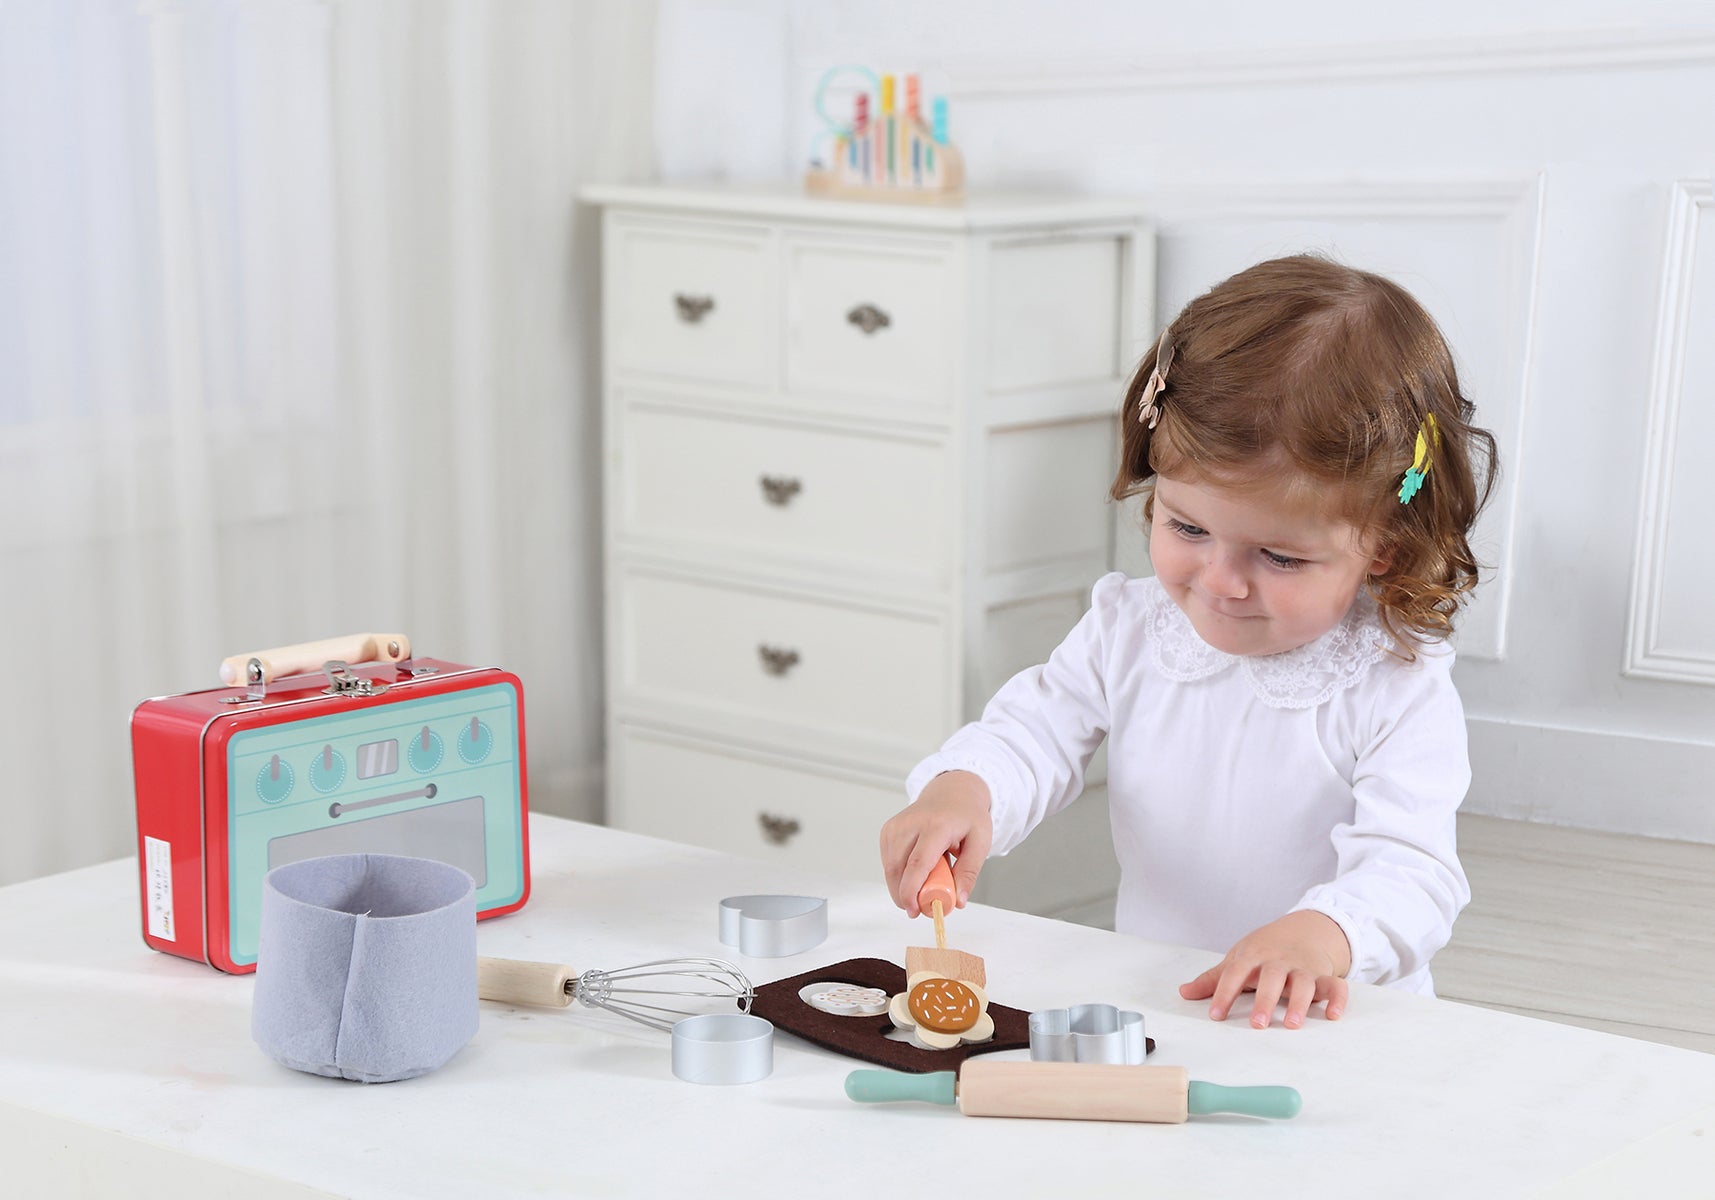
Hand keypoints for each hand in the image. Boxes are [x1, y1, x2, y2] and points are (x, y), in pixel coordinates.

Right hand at [879, 771, 991, 915]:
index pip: (918, 863)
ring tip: (927, 879)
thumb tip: (958, 901)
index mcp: (936, 826)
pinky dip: (899, 874)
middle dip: (905, 896)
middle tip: (922, 907)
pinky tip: (916, 869)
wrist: (953, 792)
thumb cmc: (967, 817)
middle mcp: (911, 823)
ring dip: (903, 886)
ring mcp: (896, 826)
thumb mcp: (980, 843)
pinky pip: (888, 862)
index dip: (912, 891)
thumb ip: (969, 873)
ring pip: (890, 868)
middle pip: (898, 869)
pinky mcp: (888, 830)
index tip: (914, 910)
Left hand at [1179, 910, 1351, 1028]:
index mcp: (1253, 955)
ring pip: (1304, 983)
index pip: (1235, 973)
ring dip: (1300, 1003)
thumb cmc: (1265, 948)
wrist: (1304, 928)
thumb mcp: (1238, 958)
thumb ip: (1214, 979)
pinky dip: (1338, 999)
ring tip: (1292, 1024)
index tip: (1215, 1015)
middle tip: (1256, 1024)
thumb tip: (1183, 992)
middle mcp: (1279, 961)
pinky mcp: (1324, 975)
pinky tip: (1333, 1015)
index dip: (1224, 993)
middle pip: (1272, 978)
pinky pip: (1336, 985)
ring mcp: (1303, 967)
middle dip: (1264, 1000)